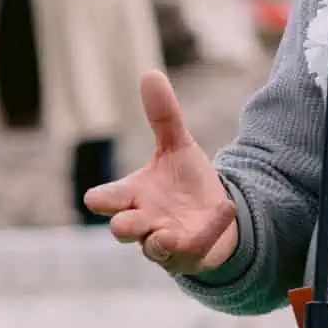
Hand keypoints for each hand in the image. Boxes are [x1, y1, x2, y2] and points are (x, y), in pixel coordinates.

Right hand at [83, 70, 238, 274]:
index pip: (103, 201)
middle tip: (127, 220)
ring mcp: (164, 242)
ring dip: (160, 240)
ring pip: (152, 249)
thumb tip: (150, 73)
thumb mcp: (178, 147)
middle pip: (120, 229)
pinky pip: (194, 249)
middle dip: (124, 226)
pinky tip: (226, 208)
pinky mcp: (189, 254)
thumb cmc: (184, 183)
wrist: (214, 214)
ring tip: (169, 232)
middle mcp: (144, 221)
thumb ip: (163, 116)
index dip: (100, 201)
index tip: (100, 199)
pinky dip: (210, 229)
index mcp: (133, 195)